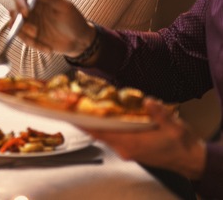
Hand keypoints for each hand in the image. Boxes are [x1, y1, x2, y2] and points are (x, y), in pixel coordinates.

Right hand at [12, 0, 94, 55]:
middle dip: (19, 22)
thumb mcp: (65, 6)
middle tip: (34, 31)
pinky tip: (48, 49)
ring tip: (38, 37)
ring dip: (24, 34)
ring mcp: (28, 22)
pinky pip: (23, 39)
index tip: (25, 13)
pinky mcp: (28, 35)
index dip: (19, 2)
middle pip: (13, 10)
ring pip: (15, 26)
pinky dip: (34, 44)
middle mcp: (30, 9)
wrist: (78, 40)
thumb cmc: (74, 20)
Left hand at [82, 99, 205, 179]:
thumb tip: (149, 101)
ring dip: (95, 124)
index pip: (102, 133)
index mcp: (133, 144)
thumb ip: (160, 113)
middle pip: (99, 134)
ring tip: (83, 109)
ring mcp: (127, 151)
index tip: (72, 116)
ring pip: (105, 136)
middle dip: (86, 121)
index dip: (85, 124)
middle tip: (73, 106)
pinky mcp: (130, 150)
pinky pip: (112, 138)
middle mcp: (126, 149)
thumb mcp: (174, 126)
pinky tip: (103, 118)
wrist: (189, 159)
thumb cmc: (181, 144)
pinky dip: (105, 128)